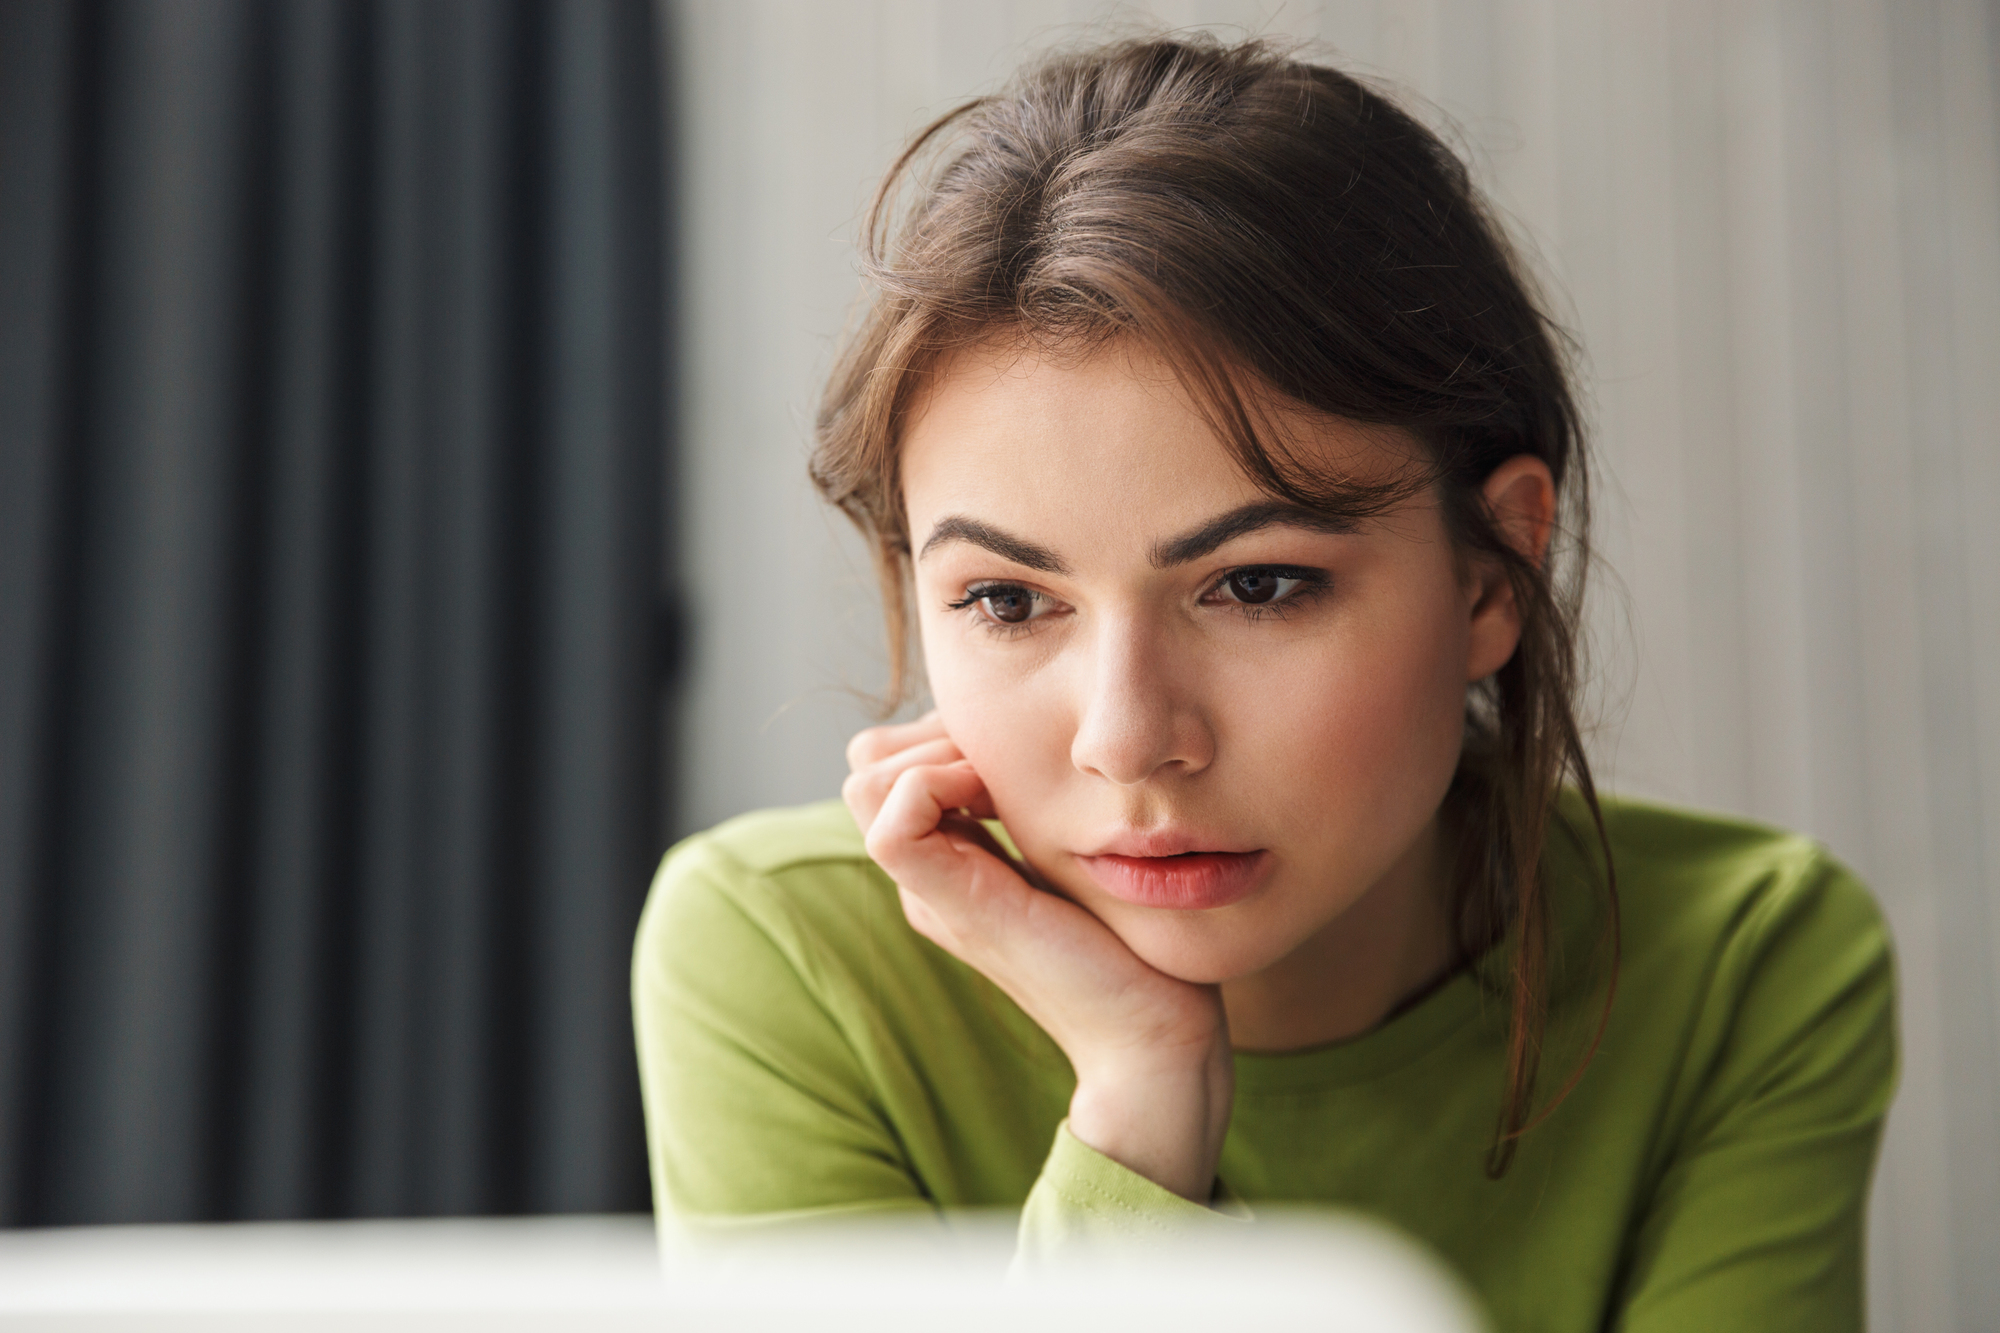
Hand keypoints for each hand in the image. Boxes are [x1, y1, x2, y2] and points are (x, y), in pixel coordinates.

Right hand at [843, 712, 1233, 1202]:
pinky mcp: (954, 907)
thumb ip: (1038, 809)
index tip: (1014, 745)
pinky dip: (937, 781)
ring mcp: (932, 895)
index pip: (890, 761)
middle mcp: (927, 880)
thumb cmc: (1133, 942)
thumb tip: (1030, 742)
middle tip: (1006, 758)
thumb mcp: (1075, 849)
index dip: (943, 731)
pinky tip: (1001, 798)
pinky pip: (893, 823)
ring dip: (938, 752)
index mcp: (950, 865)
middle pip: (869, 765)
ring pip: (867, 781)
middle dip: (934, 732)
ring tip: (1004, 779)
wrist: (1151, 1034)